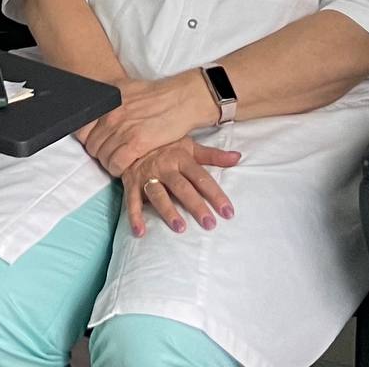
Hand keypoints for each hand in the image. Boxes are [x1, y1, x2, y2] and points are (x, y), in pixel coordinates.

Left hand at [79, 71, 222, 176]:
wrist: (180, 99)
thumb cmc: (155, 95)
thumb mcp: (125, 90)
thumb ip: (108, 102)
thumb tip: (94, 112)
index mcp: (106, 101)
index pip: (81, 128)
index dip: (87, 139)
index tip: (96, 142)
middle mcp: (110, 114)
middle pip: (92, 145)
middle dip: (100, 153)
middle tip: (111, 154)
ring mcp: (122, 129)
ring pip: (103, 157)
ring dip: (109, 163)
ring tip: (119, 161)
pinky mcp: (136, 143)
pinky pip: (116, 164)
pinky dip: (118, 169)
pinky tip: (125, 166)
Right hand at [122, 138, 240, 235]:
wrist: (131, 136)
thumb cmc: (165, 145)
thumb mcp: (189, 146)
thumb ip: (212, 155)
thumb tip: (238, 157)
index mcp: (181, 158)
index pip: (201, 178)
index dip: (215, 195)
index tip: (228, 212)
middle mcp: (164, 167)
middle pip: (182, 187)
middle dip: (196, 205)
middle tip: (209, 224)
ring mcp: (146, 175)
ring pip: (158, 194)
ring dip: (168, 211)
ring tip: (180, 228)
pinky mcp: (130, 182)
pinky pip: (131, 201)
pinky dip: (134, 216)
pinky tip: (140, 232)